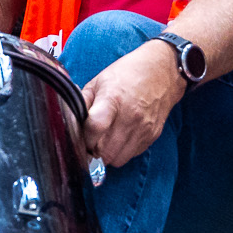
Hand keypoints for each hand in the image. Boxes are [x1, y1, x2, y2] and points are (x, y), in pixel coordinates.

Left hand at [80, 40, 184, 168]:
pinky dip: (122, 151)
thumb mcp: (99, 81)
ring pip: (117, 159)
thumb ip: (83, 101)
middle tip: (90, 142)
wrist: (163, 72)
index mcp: (113, 99)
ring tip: (104, 141)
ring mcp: (143, 128)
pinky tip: (120, 137)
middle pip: (105, 151)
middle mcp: (130, 116)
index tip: (81, 136)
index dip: (84, 137)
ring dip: (107, 155)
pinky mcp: (152, 135)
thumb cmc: (128, 74)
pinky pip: (132, 155)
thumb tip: (70, 119)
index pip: (94, 128)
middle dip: (93, 151)